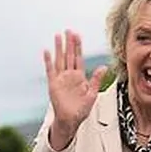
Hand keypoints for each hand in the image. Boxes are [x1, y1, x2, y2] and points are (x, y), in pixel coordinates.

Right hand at [43, 30, 107, 149]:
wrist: (71, 121)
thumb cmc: (81, 110)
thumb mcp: (92, 94)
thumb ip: (96, 80)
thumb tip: (103, 67)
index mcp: (79, 77)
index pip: (78, 58)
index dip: (78, 46)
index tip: (77, 35)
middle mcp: (69, 76)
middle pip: (69, 55)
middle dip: (69, 43)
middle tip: (68, 30)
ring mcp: (61, 79)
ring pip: (60, 60)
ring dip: (59, 48)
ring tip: (58, 36)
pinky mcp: (53, 84)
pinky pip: (50, 70)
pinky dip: (48, 61)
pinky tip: (47, 52)